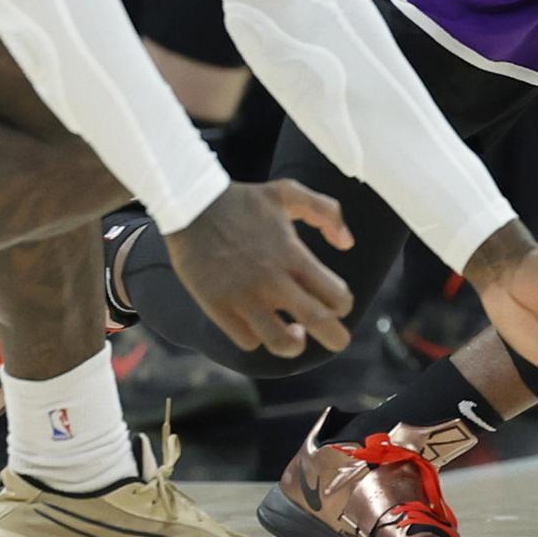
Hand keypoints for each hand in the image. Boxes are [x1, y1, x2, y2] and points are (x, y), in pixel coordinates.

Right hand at [166, 180, 355, 358]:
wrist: (189, 205)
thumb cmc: (242, 200)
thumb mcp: (287, 192)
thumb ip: (326, 211)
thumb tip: (347, 244)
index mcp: (293, 255)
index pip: (336, 297)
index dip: (342, 305)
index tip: (335, 303)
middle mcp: (272, 281)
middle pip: (318, 324)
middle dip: (337, 338)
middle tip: (337, 338)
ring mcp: (244, 297)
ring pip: (281, 344)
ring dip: (294, 344)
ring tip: (293, 332)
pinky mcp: (218, 307)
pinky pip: (247, 340)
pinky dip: (258, 336)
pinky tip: (260, 322)